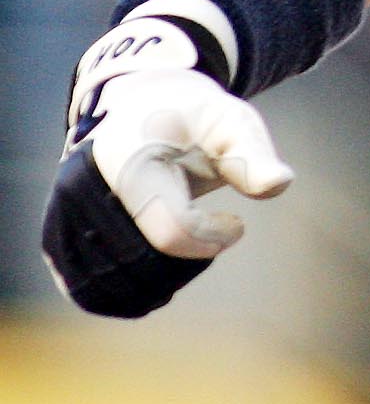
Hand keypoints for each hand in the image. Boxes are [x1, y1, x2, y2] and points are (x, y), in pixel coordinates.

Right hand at [44, 55, 292, 317]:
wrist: (139, 106)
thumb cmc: (193, 118)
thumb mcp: (231, 123)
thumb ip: (253, 156)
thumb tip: (280, 183)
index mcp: (126, 159)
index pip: (171, 232)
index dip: (213, 239)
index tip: (237, 223)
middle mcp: (81, 188)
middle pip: (141, 264)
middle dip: (189, 263)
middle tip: (213, 237)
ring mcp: (62, 213)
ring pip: (110, 285)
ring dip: (159, 283)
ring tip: (187, 251)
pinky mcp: (56, 234)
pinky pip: (83, 289)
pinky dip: (122, 297)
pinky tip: (157, 282)